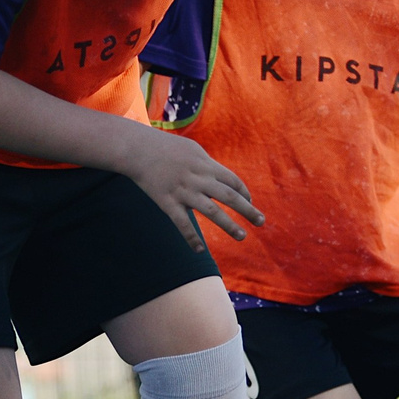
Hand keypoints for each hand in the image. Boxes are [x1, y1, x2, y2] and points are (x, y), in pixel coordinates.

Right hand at [117, 126, 261, 245]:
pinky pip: (182, 224)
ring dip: (229, 225)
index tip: (249, 201)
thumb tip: (222, 178)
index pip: (233, 181)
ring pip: (211, 212)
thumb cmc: (165, 148)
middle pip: (229, 196)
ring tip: (242, 236)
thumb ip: (207, 164)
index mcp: (205, 165)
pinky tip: (200, 251)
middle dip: (247, 210)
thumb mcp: (192, 150)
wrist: (137, 149)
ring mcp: (183, 191)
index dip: (244, 192)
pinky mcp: (167, 202)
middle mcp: (198, 179)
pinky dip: (191, 238)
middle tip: (262, 222)